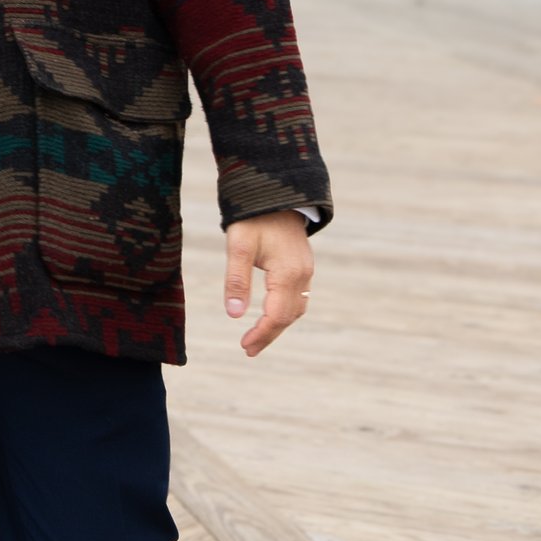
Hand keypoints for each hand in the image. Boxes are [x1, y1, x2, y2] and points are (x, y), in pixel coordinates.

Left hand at [224, 215, 314, 358]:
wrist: (275, 191)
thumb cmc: (253, 217)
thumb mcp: (238, 246)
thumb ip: (236, 280)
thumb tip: (234, 315)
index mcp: (287, 273)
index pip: (276, 316)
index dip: (262, 334)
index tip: (245, 346)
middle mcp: (302, 275)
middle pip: (288, 317)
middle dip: (269, 334)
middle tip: (248, 349)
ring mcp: (306, 270)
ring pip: (296, 308)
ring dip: (279, 325)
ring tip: (258, 337)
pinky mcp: (303, 265)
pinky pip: (298, 297)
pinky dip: (285, 311)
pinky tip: (271, 315)